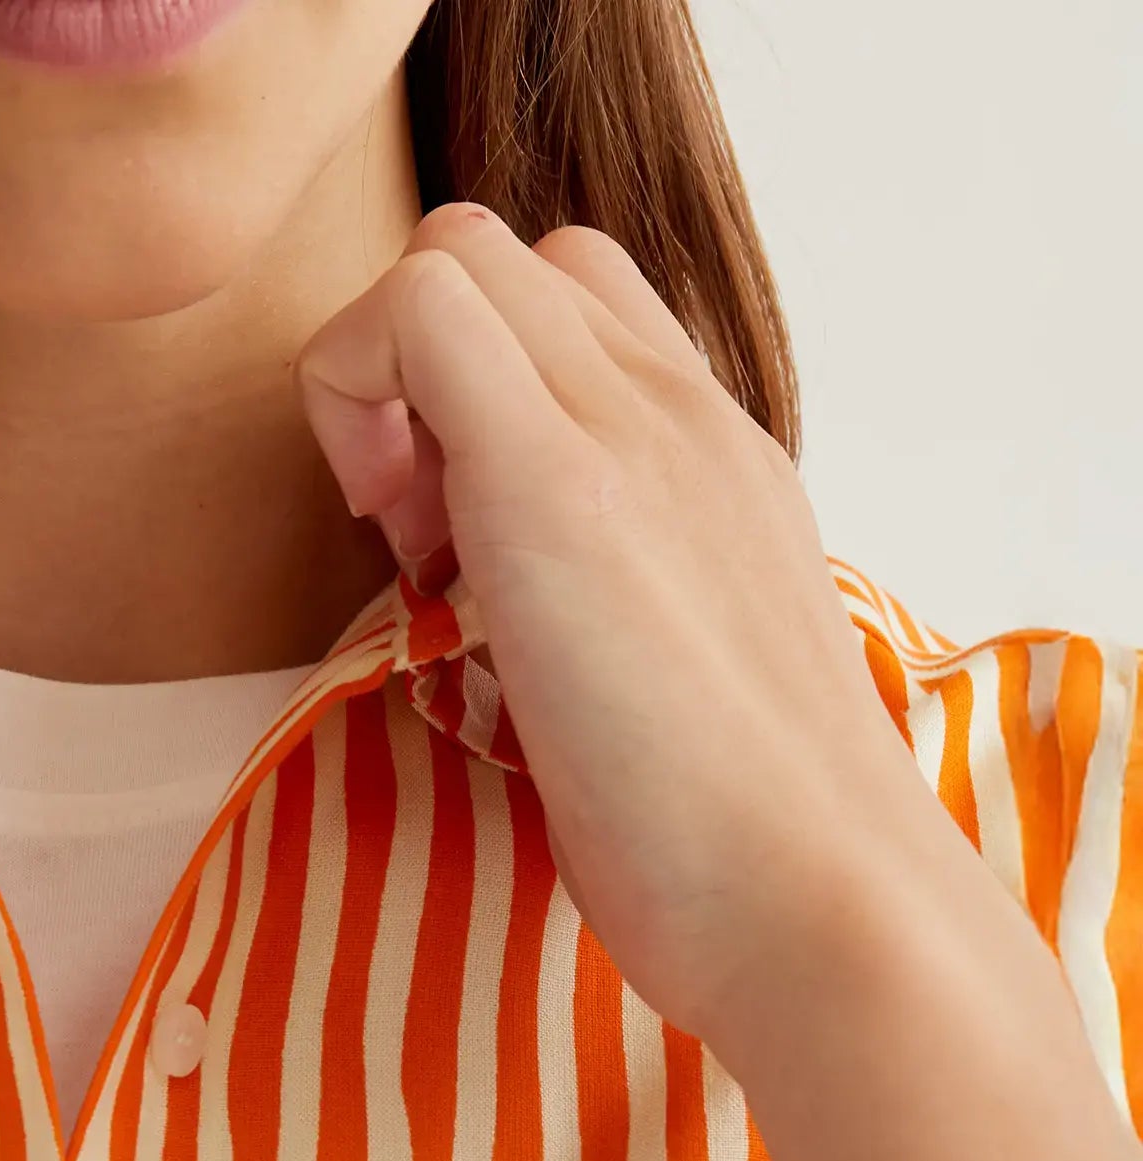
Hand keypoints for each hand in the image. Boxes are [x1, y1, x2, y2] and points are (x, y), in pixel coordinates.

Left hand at [295, 205, 1142, 1160]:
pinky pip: (418, 315)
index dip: (471, 391)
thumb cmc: (735, 827)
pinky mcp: (556, 485)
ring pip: (454, 255)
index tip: (444, 540)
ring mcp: (625, 432)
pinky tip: (404, 554)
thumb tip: (524, 627)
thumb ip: (615, 610)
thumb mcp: (681, 673)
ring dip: (388, 384)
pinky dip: (357, 401)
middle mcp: (674, 411)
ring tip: (424, 550)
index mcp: (707, 452)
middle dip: (413, 374)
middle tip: (416, 537)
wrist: (817, 893)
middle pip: (495, 254)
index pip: (567, 299)